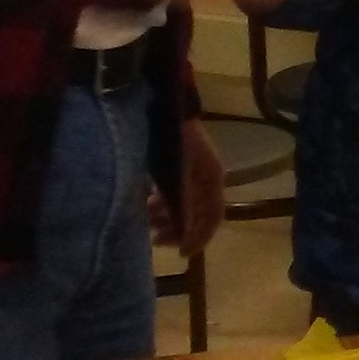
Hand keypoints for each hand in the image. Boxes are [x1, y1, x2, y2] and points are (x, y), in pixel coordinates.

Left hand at [148, 115, 223, 256]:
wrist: (162, 105)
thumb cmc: (172, 140)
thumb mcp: (177, 174)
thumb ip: (182, 203)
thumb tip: (184, 233)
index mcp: (212, 179)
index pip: (213, 218)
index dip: (199, 238)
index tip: (181, 254)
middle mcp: (206, 178)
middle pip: (197, 213)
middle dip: (177, 229)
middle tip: (155, 239)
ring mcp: (191, 171)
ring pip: (183, 203)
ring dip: (167, 217)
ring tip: (146, 222)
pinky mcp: (176, 165)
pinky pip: (173, 192)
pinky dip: (161, 202)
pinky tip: (145, 203)